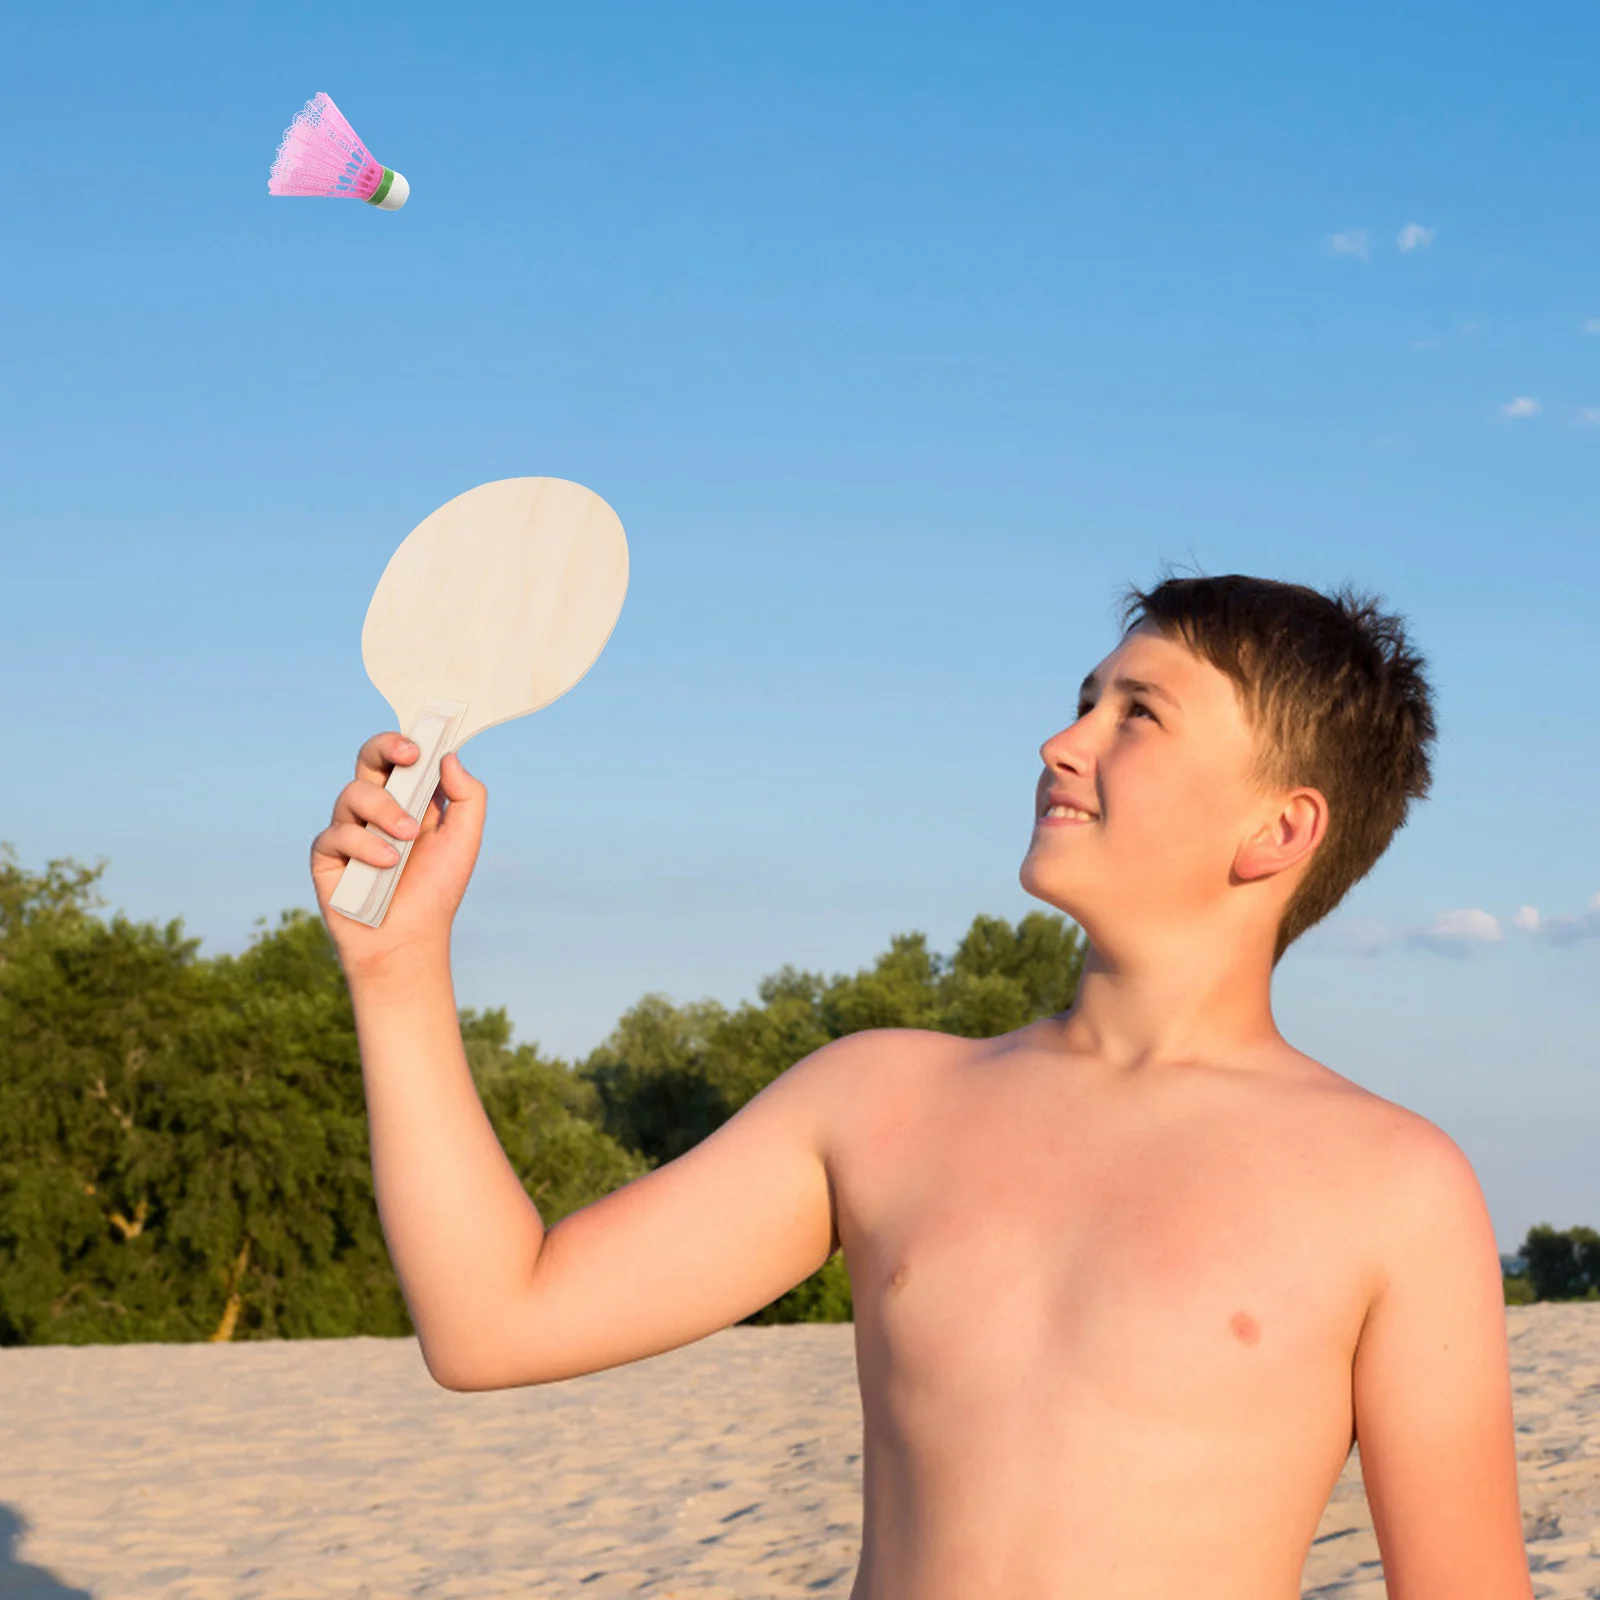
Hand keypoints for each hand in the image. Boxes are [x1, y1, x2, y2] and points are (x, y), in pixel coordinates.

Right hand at [310, 733, 486, 977]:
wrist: (409, 939)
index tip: (424, 742)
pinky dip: (364, 846)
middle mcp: (376, 808)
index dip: (408, 741)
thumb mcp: (464, 839)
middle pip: (368, 759)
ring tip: (408, 838)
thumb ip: (467, 795)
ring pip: (353, 793)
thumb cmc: (437, 889)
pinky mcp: (326, 855)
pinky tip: (386, 864)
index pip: (402, 757)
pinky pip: (336, 833)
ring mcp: (349, 828)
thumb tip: (449, 756)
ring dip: (385, 811)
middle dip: (384, 747)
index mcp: (409, 799)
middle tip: (408, 756)